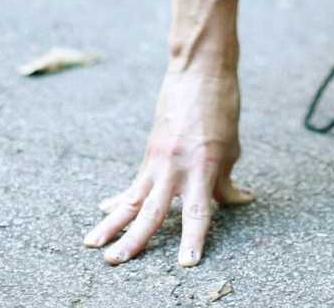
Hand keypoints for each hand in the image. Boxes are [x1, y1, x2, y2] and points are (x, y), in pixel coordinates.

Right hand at [83, 66, 253, 266]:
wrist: (200, 70)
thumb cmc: (222, 107)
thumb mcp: (231, 146)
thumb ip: (227, 180)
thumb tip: (240, 200)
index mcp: (204, 166)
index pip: (198, 212)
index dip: (193, 239)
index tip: (186, 263)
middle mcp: (178, 166)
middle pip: (153, 211)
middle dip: (135, 239)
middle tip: (116, 261)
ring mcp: (160, 160)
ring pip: (132, 198)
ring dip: (112, 223)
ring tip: (93, 243)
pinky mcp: (150, 152)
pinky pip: (133, 182)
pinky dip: (119, 198)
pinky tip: (104, 209)